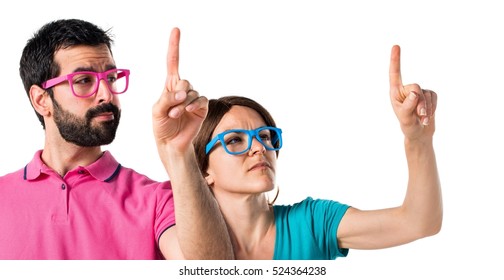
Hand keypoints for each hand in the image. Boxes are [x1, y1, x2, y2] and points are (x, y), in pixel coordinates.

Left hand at [152, 27, 207, 152]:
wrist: (171, 143)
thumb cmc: (161, 126)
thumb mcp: (157, 110)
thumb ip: (168, 99)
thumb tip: (183, 94)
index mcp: (170, 86)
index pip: (173, 62)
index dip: (174, 46)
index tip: (176, 30)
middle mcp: (182, 90)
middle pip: (184, 81)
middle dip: (177, 94)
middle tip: (172, 109)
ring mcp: (193, 99)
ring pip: (191, 92)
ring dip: (182, 104)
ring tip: (175, 115)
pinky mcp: (201, 108)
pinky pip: (201, 100)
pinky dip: (193, 105)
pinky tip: (187, 112)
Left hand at [389, 45, 436, 140]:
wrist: (419, 134)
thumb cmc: (408, 125)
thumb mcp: (405, 117)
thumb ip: (409, 105)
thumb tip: (414, 93)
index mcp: (395, 92)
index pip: (395, 74)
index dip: (395, 60)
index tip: (395, 46)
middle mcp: (406, 89)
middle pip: (416, 87)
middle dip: (419, 102)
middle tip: (419, 115)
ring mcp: (419, 91)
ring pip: (427, 94)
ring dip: (427, 108)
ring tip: (422, 119)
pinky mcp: (429, 95)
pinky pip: (434, 97)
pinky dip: (433, 108)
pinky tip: (428, 117)